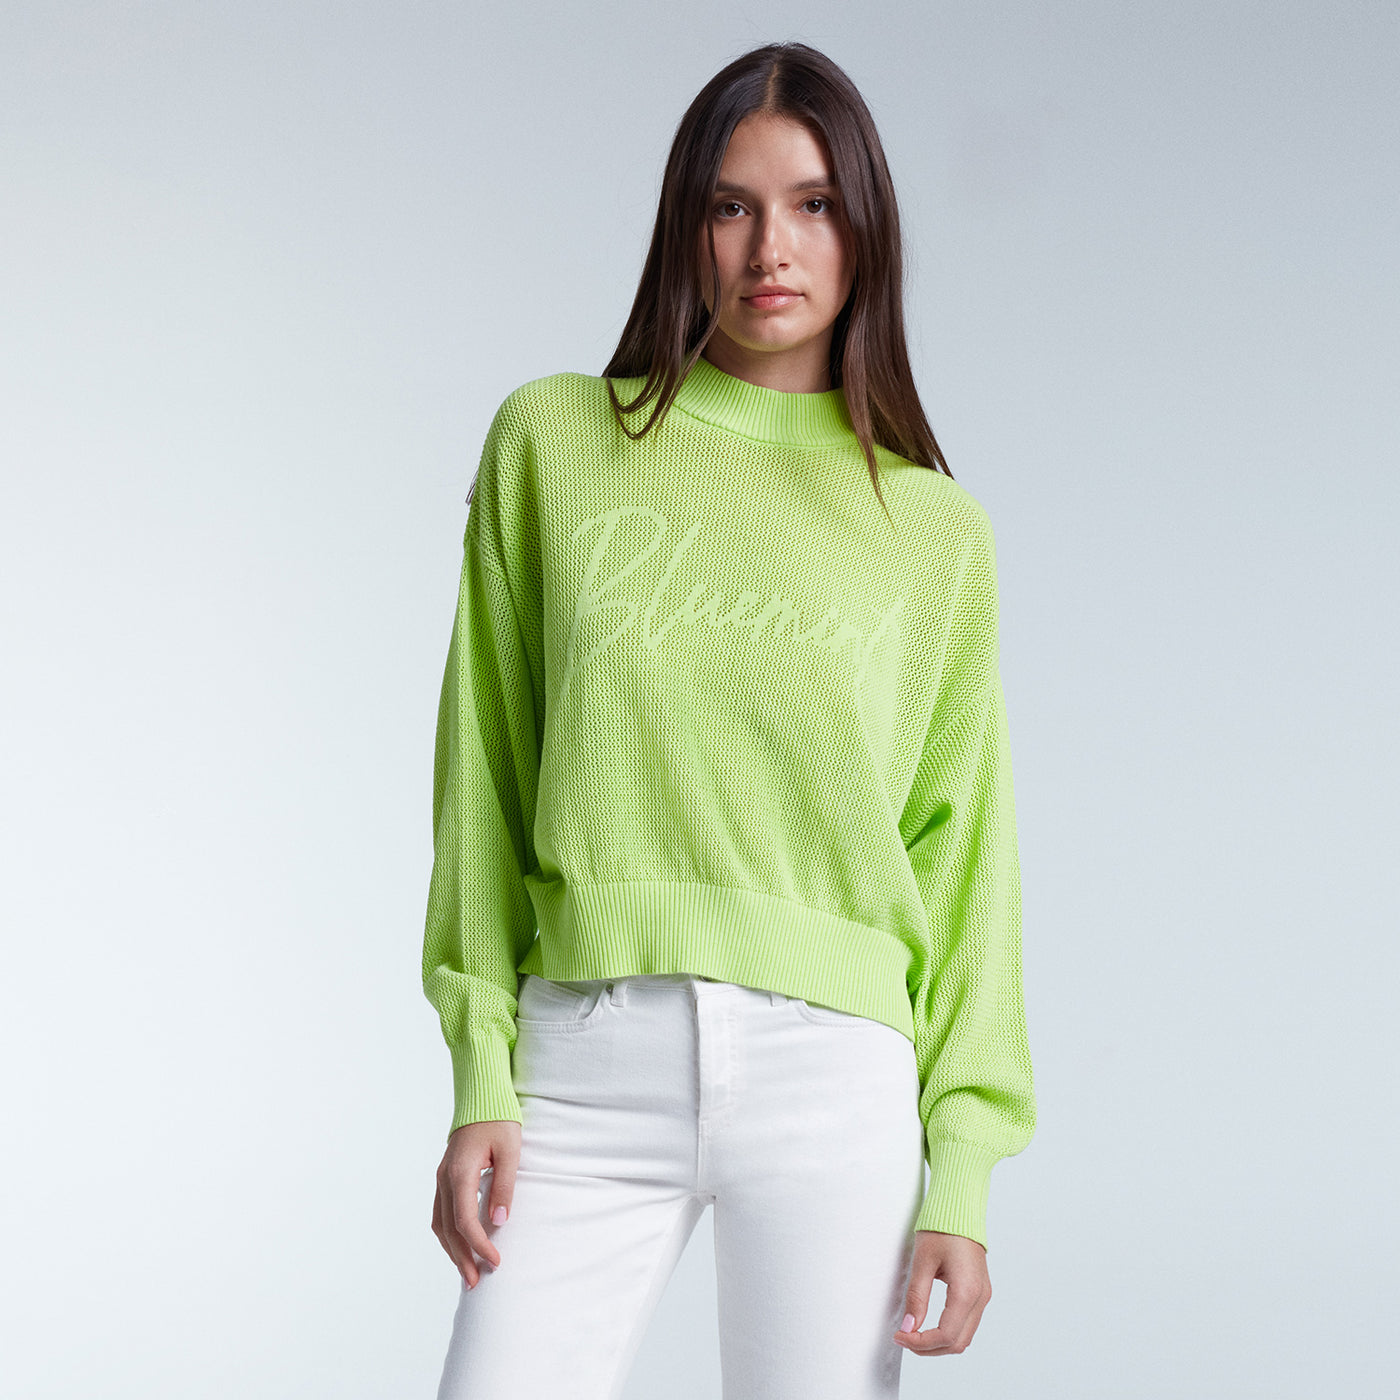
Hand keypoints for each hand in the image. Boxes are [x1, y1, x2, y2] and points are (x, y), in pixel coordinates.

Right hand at [432, 1119, 520, 1288]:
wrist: (481, 1096)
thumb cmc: (499, 1120)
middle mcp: (445, 1178)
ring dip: (452, 1250)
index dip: (480, 1246)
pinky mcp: (444, 1176)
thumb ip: (504, 1186)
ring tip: (467, 1273)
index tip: (496, 1261)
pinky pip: (440, 1212)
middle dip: (462, 1258)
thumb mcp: (510, 1151)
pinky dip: (448, 1234)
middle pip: (449, 1229)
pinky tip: (459, 1246)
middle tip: (477, 1283)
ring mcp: (441, 1177)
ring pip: (440, 1223)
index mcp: (460, 1172)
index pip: (465, 1221)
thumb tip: (499, 1222)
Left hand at [893, 1229, 991, 1355]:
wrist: (960, 1207)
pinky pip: (967, 1323)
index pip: (946, 1335)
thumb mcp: (923, 1261)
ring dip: (939, 1343)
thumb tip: (908, 1327)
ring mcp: (983, 1295)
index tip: (900, 1336)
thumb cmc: (942, 1228)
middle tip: (904, 1338)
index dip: (921, 1343)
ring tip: (913, 1334)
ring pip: (964, 1336)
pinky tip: (929, 1325)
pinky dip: (948, 1331)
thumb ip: (916, 1297)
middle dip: (929, 1348)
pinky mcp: (980, 1291)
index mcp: (967, 1291)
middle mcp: (981, 1297)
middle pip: (957, 1343)